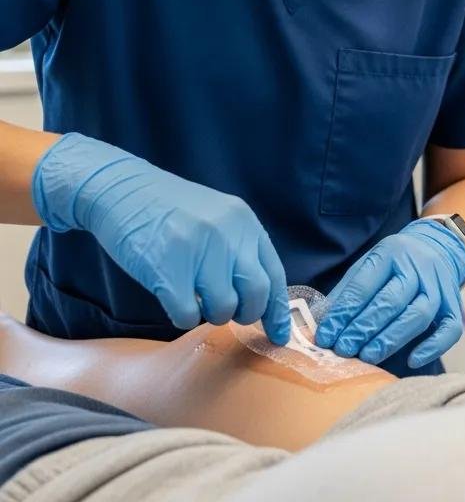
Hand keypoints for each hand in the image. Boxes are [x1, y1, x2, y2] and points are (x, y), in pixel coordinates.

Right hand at [32, 133, 291, 344]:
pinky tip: (174, 300)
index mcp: (244, 222)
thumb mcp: (218, 217)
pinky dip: (183, 316)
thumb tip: (260, 296)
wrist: (123, 191)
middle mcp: (228, 235)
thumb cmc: (171, 210)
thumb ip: (240, 248)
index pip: (274, 274)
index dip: (278, 310)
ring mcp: (199, 252)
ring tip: (196, 299)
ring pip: (223, 308)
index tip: (279, 335)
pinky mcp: (168, 270)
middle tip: (227, 310)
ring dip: (211, 314)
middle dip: (245, 313)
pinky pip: (187, 315)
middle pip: (256, 294)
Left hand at [315, 217, 464, 368]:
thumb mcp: (368, 266)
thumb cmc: (394, 264)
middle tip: (344, 349)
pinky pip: (450, 327)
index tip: (326, 336)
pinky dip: (433, 346)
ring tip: (369, 356)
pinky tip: (413, 360)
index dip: (343, 312)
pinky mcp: (454, 303)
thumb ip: (347, 293)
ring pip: (419, 314)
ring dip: (392, 338)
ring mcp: (439, 285)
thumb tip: (320, 326)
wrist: (437, 247)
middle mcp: (417, 266)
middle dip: (364, 328)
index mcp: (389, 253)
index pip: (364, 285)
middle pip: (391, 300)